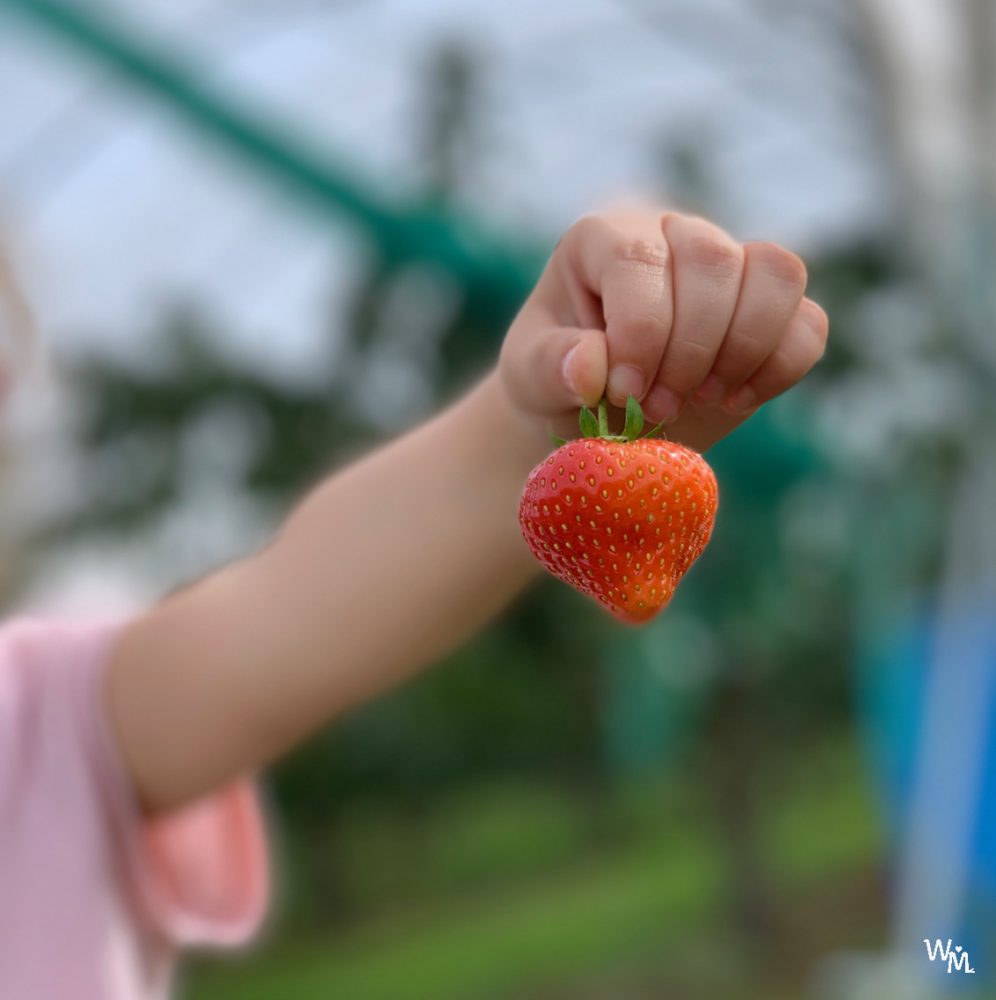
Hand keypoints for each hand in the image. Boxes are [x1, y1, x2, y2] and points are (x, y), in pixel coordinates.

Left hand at [498, 207, 827, 451]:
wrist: (598, 411)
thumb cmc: (559, 381)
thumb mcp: (530, 379)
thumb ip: (550, 367)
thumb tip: (591, 365)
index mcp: (604, 237)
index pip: (640, 260)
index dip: (642, 333)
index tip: (626, 394)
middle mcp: (672, 233)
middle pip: (714, 260)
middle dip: (690, 349)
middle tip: (657, 407)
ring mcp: (729, 266)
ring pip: (777, 274)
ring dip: (743, 350)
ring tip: (701, 398)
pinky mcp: (770, 312)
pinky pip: (809, 322)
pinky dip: (780, 367)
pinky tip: (735, 400)